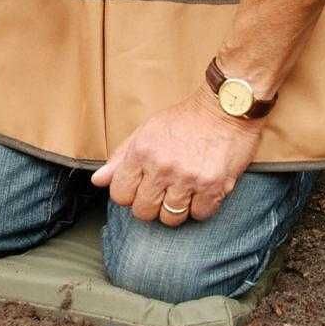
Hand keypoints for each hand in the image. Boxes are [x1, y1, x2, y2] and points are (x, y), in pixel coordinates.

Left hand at [90, 87, 262, 226]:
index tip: (140, 187)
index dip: (128, 195)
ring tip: (183, 192)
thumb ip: (121, 157)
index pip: (120, 195)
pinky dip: (201, 207)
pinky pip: (199, 214)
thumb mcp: (147, 131)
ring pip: (171, 218)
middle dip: (151, 205)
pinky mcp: (214, 186)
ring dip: (176, 209)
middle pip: (143, 211)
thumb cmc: (186, 119)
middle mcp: (162, 167)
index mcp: (142, 152)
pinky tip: (202, 191)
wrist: (226, 107)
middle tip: (163, 191)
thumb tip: (98, 180)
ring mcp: (188, 178)